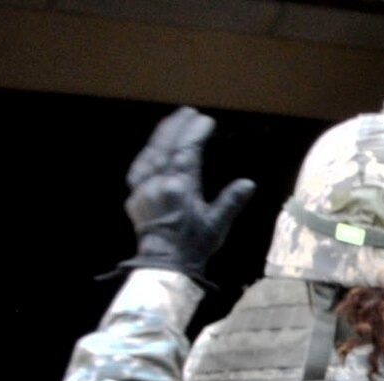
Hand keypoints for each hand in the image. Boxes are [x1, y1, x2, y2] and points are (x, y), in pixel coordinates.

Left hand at [120, 107, 255, 280]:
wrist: (164, 265)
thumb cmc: (194, 245)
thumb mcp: (217, 225)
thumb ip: (231, 201)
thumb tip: (248, 183)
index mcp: (179, 186)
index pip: (187, 151)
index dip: (196, 133)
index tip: (206, 120)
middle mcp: (158, 182)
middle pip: (166, 146)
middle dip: (177, 126)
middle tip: (188, 112)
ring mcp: (143, 188)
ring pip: (150, 153)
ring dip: (161, 135)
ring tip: (172, 123)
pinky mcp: (135, 196)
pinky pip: (139, 167)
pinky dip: (148, 153)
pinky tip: (154, 149)